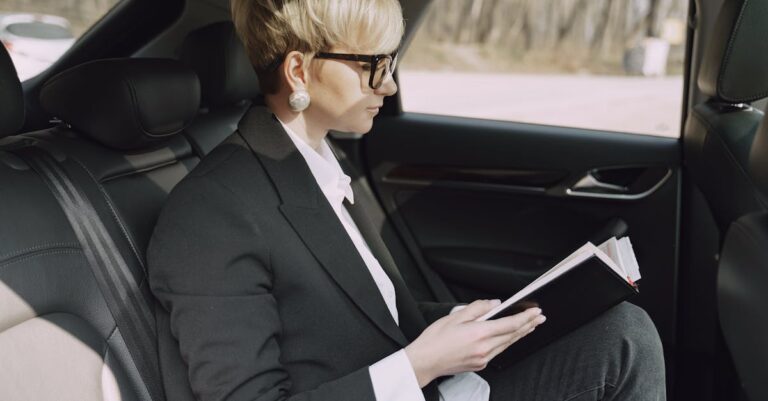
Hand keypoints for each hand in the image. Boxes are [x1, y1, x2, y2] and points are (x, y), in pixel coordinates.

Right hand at [404, 299, 545, 386]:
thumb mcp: (454, 316)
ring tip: (530, 326)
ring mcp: (483, 358)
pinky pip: (498, 351)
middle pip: (513, 335)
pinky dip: (507, 342)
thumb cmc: (435, 340)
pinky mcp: (480, 364)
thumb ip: (477, 308)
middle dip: (528, 325)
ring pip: (508, 344)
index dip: (525, 317)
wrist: (424, 361)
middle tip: (540, 318)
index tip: (536, 312)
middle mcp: (484, 348)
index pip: (510, 324)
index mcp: (479, 333)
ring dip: (521, 334)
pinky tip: (509, 337)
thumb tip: (494, 304)